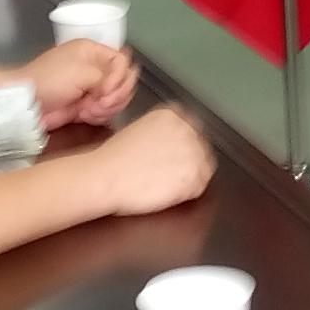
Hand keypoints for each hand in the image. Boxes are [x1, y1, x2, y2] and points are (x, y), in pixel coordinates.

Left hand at [30, 39, 137, 127]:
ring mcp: (91, 88)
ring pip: (117, 98)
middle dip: (115, 94)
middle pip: (124, 81)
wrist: (28, 103)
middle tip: (100, 100)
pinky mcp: (87, 105)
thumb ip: (108, 76)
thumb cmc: (47, 80)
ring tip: (89, 108)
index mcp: (93, 51)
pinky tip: (85, 114)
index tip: (106, 87)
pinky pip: (106, 111)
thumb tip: (119, 86)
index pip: (123, 60)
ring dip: (107, 107)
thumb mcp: (82, 71)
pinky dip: (99, 115)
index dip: (119, 76)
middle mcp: (94, 68)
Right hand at [89, 109, 215, 216]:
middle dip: (188, 162)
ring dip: (187, 178)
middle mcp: (187, 129)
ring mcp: (194, 152)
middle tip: (168, 174)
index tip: (174, 156)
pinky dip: (185, 194)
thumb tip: (171, 145)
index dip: (182, 147)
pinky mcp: (195, 176)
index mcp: (171, 115)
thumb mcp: (139, 131)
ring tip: (163, 184)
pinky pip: (198, 188)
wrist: (106, 176)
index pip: (191, 129)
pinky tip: (164, 192)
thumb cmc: (113, 159)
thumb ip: (161, 133)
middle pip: (200, 148)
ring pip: (203, 169)